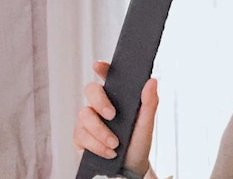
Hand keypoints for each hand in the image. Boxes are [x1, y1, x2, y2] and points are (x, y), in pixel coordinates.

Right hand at [73, 61, 158, 176]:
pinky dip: (95, 145)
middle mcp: (100, 105)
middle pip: (90, 90)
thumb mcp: (147, 123)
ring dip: (100, 132)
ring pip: (83, 116)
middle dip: (100, 101)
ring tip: (115, 145)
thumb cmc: (138, 141)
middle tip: (112, 115)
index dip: (102, 68)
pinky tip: (108, 152)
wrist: (130, 167)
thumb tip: (152, 81)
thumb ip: (150, 102)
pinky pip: (80, 136)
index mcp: (118, 96)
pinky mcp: (80, 136)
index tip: (99, 65)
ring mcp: (88, 120)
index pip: (108, 77)